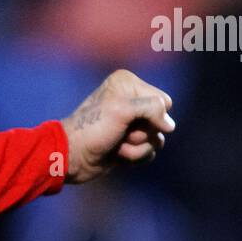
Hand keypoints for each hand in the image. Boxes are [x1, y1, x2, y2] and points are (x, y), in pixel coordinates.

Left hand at [61, 69, 175, 184]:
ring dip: (137, 147)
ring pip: (156, 139)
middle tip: (119, 134)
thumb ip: (152, 108)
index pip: (163, 101)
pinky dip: (135, 157)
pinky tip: (117, 156)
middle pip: (162, 121)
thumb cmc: (93, 129)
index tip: (127, 119)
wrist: (71, 157)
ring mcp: (130, 124)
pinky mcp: (128, 143)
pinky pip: (149, 152)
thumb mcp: (122, 110)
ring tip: (116, 146)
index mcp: (127, 83)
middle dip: (143, 133)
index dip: (152, 115)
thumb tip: (170, 126)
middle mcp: (130, 100)